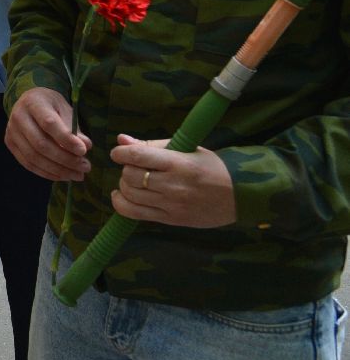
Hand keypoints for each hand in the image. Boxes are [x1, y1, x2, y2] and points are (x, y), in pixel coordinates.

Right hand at [6, 87, 91, 181]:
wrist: (30, 102)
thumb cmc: (52, 107)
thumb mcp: (66, 110)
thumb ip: (74, 128)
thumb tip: (86, 147)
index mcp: (33, 102)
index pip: (48, 123)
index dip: (66, 139)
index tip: (84, 151)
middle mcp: (18, 116)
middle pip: (40, 144)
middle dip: (65, 159)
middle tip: (85, 167)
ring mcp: (11, 131)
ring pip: (34, 157)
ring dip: (58, 170)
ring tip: (78, 175)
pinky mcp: (10, 144)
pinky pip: (28, 164)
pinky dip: (47, 173)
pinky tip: (63, 175)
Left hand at [109, 134, 236, 227]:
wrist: (240, 195)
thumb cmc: (212, 167)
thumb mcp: (186, 149)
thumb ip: (152, 145)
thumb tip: (121, 140)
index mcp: (178, 163)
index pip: (137, 156)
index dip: (120, 153)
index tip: (119, 153)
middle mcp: (173, 185)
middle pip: (131, 176)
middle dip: (126, 169)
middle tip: (134, 167)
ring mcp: (172, 205)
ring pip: (130, 194)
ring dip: (124, 185)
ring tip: (133, 181)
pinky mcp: (171, 220)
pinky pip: (135, 214)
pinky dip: (122, 204)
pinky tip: (122, 196)